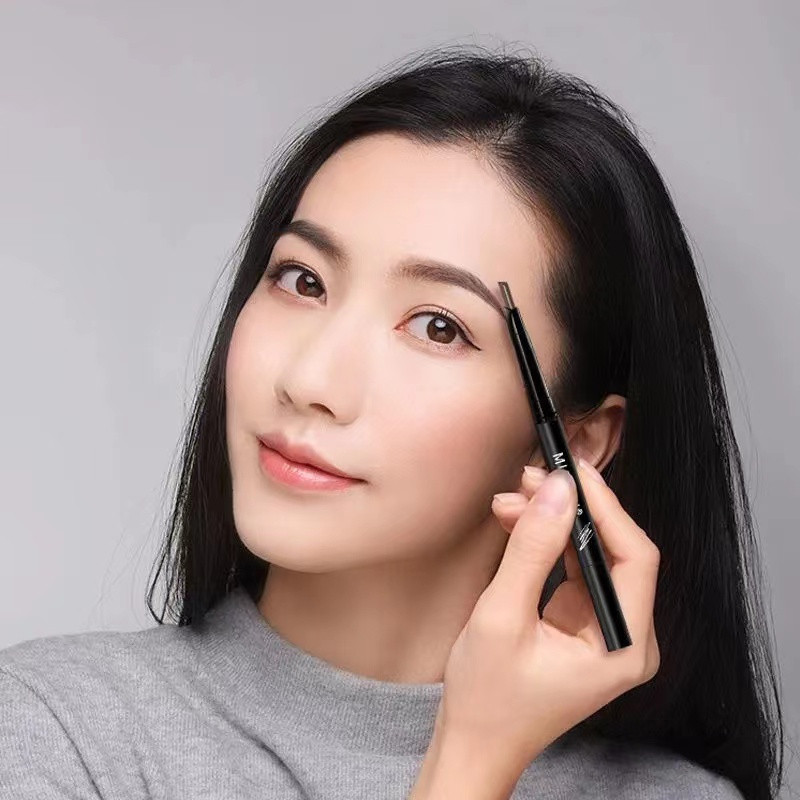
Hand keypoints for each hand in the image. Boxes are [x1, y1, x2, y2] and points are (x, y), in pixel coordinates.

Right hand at [435, 459, 661, 778]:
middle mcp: (625, 636)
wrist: (475, 743)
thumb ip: (530, 549)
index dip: (605, 507)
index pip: (634, 556)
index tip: (571, 471)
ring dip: (554, 521)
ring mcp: (605, 628)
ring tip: (514, 497)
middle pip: (615, 549)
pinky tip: (516, 520)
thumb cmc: (488, 699)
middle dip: (573, 510)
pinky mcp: (582, 622)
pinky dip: (546, 541)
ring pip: (592, 553)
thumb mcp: (502, 617)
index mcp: (623, 646)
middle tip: (533, 478)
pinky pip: (573, 567)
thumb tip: (555, 490)